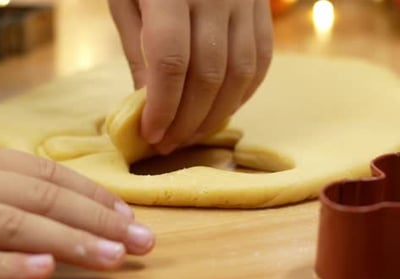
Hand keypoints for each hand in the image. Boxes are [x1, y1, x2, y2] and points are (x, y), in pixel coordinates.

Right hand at [0, 142, 153, 278]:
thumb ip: (13, 191)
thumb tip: (77, 212)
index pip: (49, 174)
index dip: (94, 194)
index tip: (130, 216)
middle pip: (43, 196)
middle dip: (97, 219)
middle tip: (140, 240)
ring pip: (15, 223)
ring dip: (70, 239)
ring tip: (113, 255)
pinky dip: (7, 265)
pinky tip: (46, 269)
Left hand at [109, 0, 272, 153]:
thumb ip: (138, 48)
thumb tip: (149, 103)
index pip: (170, 61)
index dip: (162, 105)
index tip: (151, 134)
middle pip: (208, 74)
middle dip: (188, 119)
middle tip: (170, 143)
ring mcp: (245, 1)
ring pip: (240, 73)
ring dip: (217, 114)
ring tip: (194, 133)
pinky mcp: (262, 8)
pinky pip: (261, 60)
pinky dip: (244, 92)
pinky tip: (224, 108)